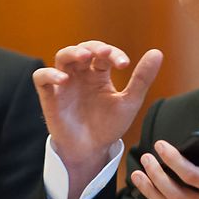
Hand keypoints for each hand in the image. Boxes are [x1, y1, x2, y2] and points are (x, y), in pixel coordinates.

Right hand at [33, 41, 162, 190]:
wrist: (91, 151)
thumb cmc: (109, 126)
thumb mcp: (129, 102)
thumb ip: (142, 78)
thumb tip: (157, 52)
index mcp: (99, 74)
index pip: (103, 54)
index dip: (113, 53)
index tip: (124, 64)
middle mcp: (81, 75)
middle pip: (82, 49)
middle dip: (93, 47)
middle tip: (105, 53)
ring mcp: (64, 83)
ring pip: (62, 57)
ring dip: (73, 53)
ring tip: (85, 57)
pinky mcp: (50, 96)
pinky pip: (41, 77)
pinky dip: (50, 74)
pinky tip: (64, 79)